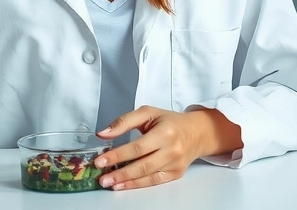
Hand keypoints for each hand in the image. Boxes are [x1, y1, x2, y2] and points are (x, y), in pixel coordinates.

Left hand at [92, 106, 222, 190]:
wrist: (196, 132)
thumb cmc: (169, 121)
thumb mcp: (147, 113)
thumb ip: (124, 122)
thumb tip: (103, 134)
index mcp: (165, 132)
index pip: (137, 147)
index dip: (117, 155)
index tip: (100, 160)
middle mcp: (172, 150)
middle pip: (142, 164)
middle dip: (119, 172)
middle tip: (102, 177)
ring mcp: (175, 164)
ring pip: (147, 176)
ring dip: (126, 181)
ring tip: (109, 183)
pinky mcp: (176, 174)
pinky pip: (154, 181)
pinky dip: (137, 184)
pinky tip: (124, 184)